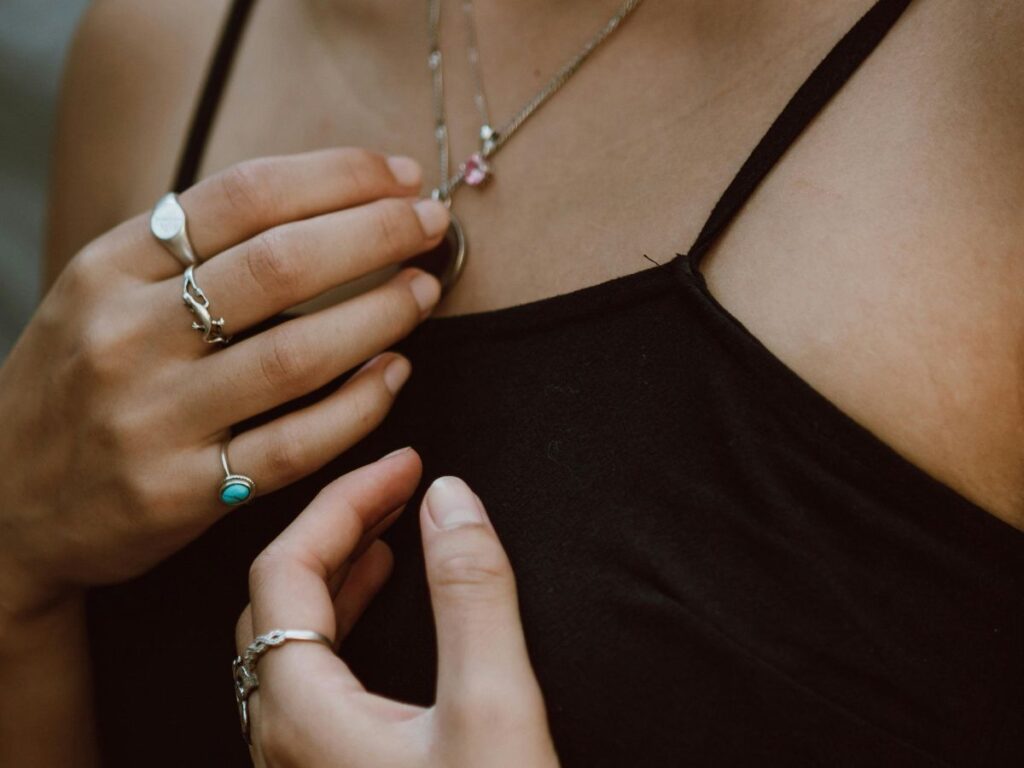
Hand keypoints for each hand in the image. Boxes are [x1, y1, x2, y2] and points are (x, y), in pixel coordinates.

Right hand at [0, 148, 448, 623]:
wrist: (4, 501)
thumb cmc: (80, 380)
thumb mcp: (107, 292)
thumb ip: (193, 248)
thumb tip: (328, 201)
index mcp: (111, 266)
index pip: (244, 195)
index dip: (340, 177)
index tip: (402, 175)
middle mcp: (127, 335)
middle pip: (281, 264)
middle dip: (378, 232)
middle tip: (433, 223)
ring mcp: (154, 418)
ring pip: (298, 354)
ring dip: (382, 314)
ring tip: (425, 290)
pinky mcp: (183, 493)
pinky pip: (296, 444)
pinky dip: (359, 405)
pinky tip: (395, 373)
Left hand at [235, 447, 559, 767]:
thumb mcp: (494, 713)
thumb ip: (471, 600)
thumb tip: (451, 499)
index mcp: (301, 712)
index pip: (287, 566)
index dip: (346, 499)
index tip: (406, 465)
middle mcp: (281, 735)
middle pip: (278, 594)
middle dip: (340, 524)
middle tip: (399, 486)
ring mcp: (299, 760)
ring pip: (290, 634)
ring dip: (339, 568)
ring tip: (390, 531)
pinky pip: (310, 671)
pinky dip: (342, 616)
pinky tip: (379, 608)